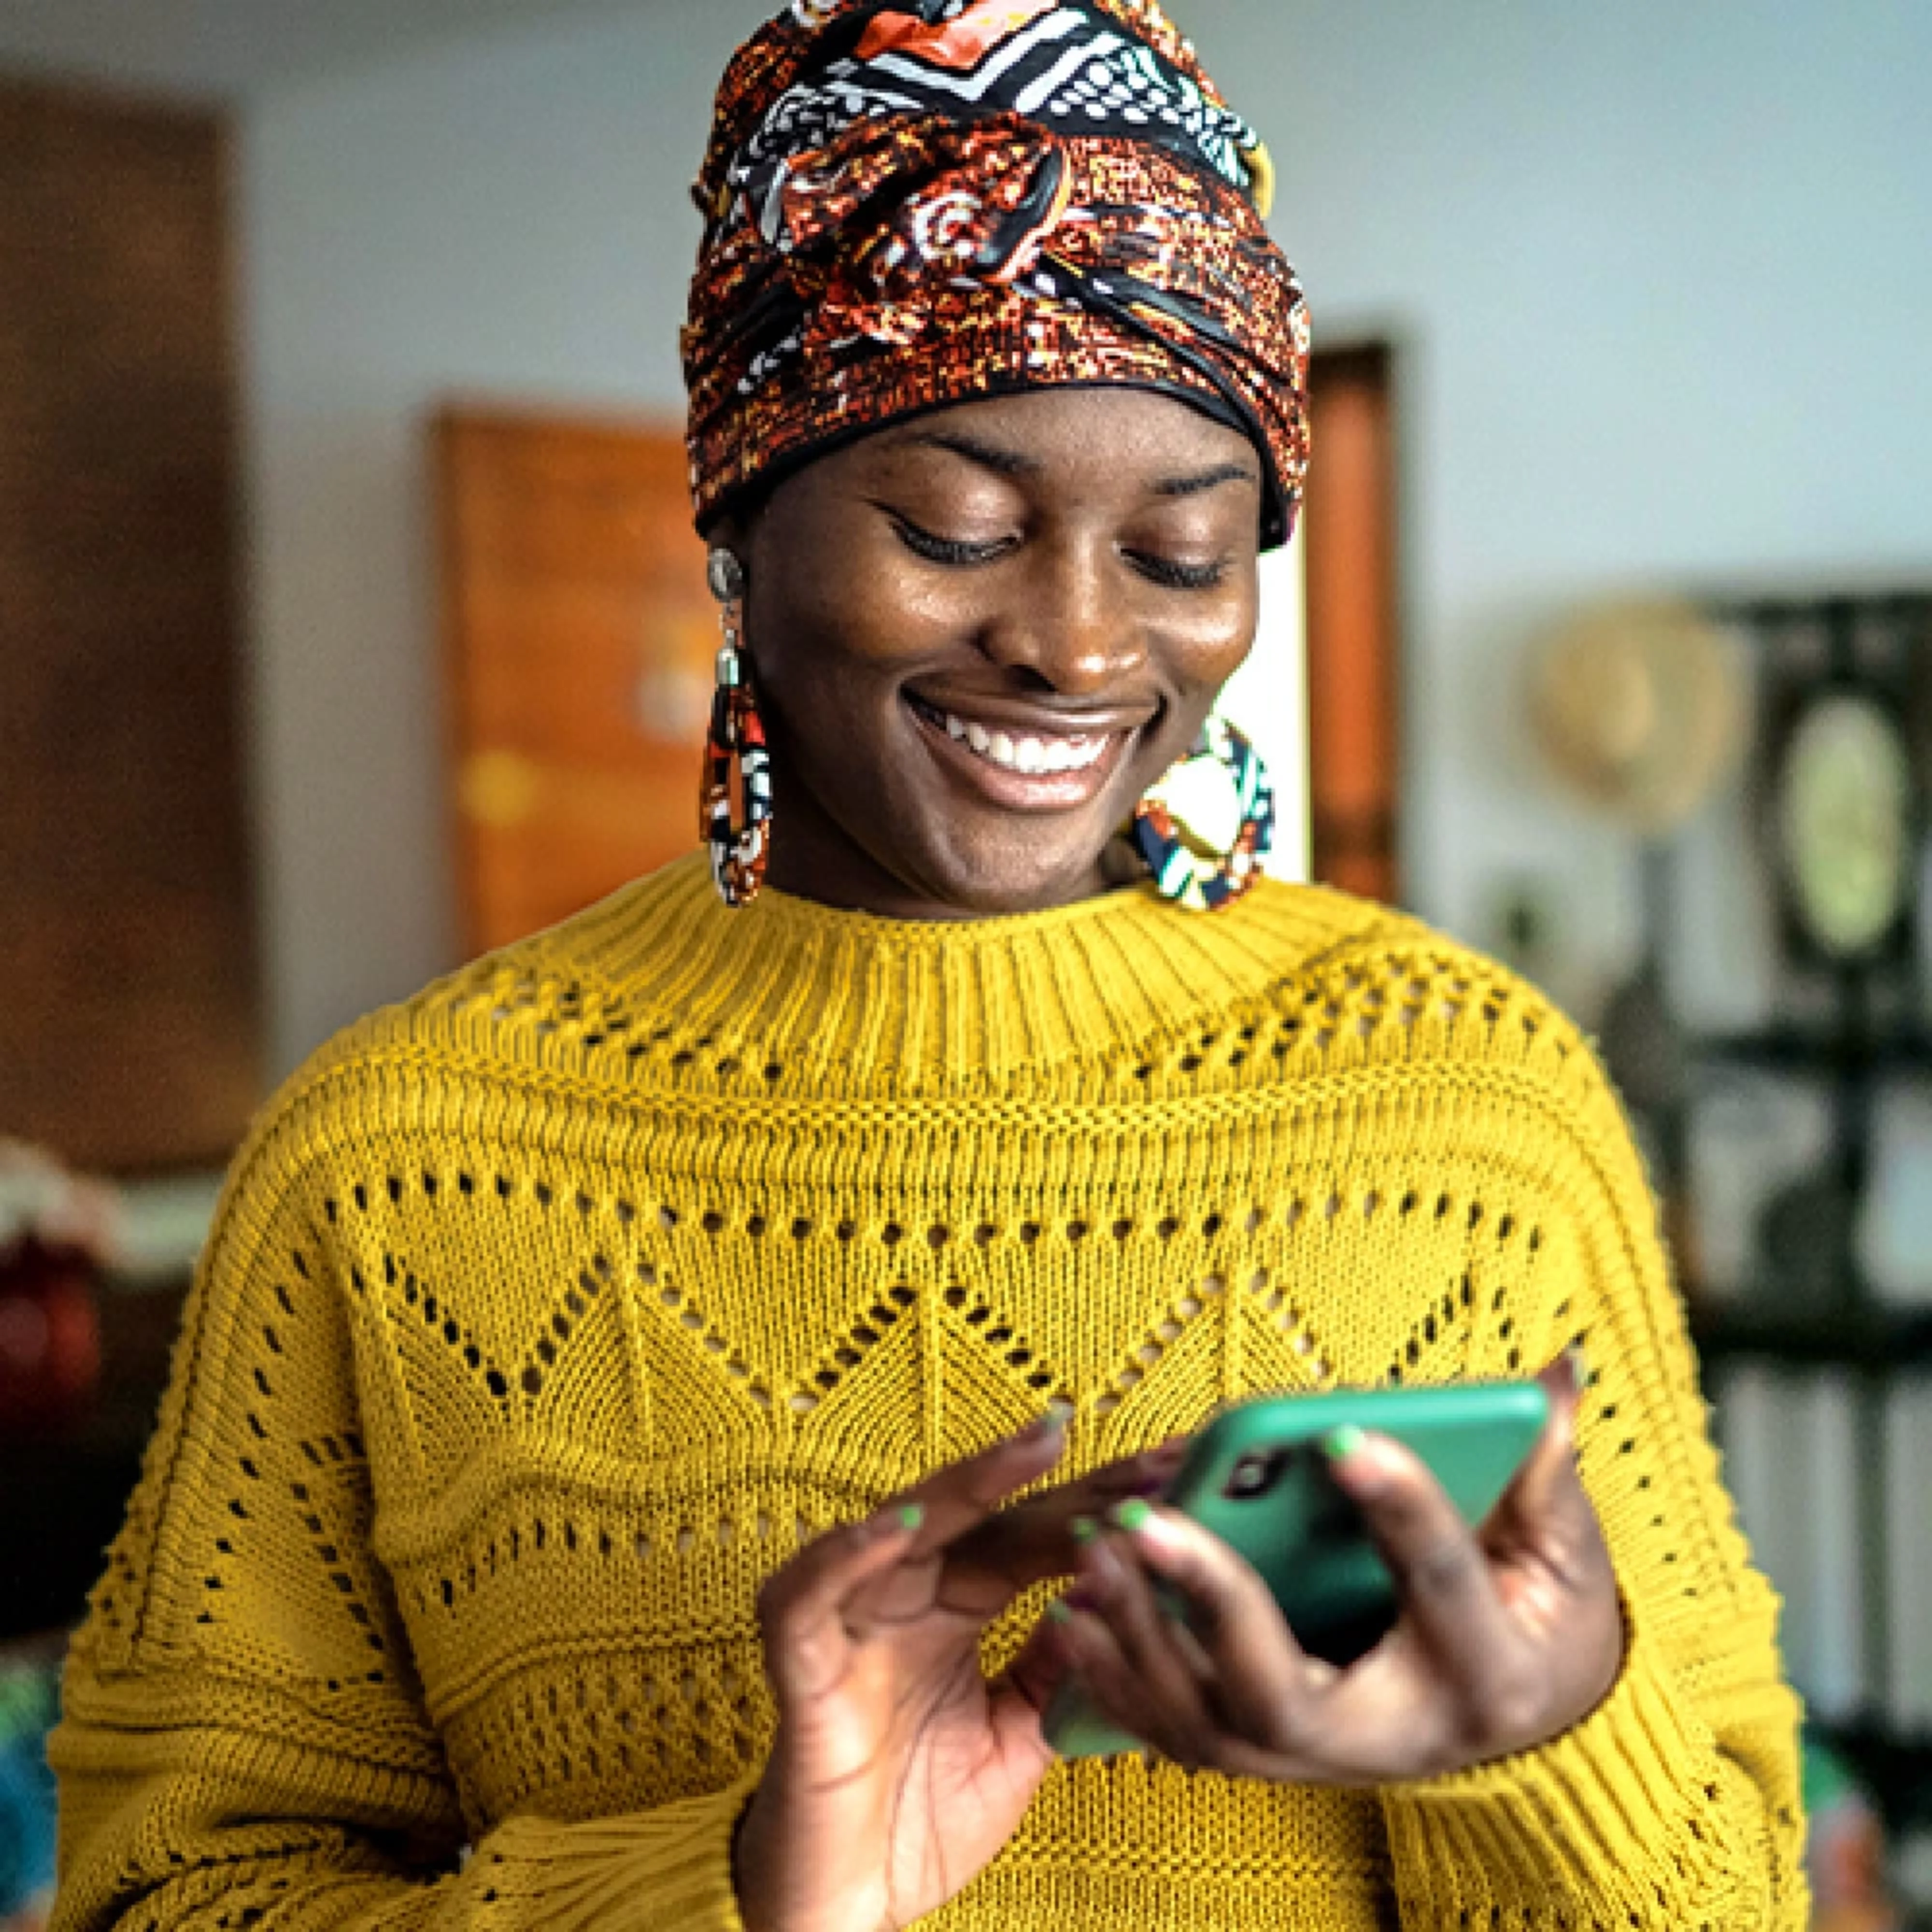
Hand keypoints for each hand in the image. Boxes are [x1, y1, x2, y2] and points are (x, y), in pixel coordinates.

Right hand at [734, 1419, 1184, 1931]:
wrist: (847, 1910)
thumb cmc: (918, 1822)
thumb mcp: (1017, 1737)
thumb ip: (1056, 1668)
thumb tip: (1112, 1593)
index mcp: (951, 1607)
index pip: (1029, 1535)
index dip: (1098, 1504)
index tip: (1176, 1475)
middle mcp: (903, 1596)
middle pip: (981, 1517)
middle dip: (1062, 1480)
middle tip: (1145, 1456)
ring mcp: (849, 1621)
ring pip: (902, 1525)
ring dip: (967, 1486)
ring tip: (1038, 1447)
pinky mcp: (798, 1663)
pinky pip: (809, 1593)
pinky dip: (848, 1554)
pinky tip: (901, 1524)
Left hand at [1051, 1358, 1624, 1783]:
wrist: (1528, 1713)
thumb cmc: (1544, 1611)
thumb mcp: (1564, 1547)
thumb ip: (1547, 1465)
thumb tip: (1556, 1371)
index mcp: (1485, 1675)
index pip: (1436, 1587)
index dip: (1399, 1509)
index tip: (1342, 1435)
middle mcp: (1395, 1738)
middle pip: (1285, 1694)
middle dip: (1213, 1603)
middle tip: (1146, 1519)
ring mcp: (1323, 1761)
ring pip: (1214, 1726)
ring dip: (1143, 1637)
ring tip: (1096, 1547)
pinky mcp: (1271, 1759)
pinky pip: (1181, 1737)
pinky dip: (1122, 1680)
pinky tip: (1075, 1612)